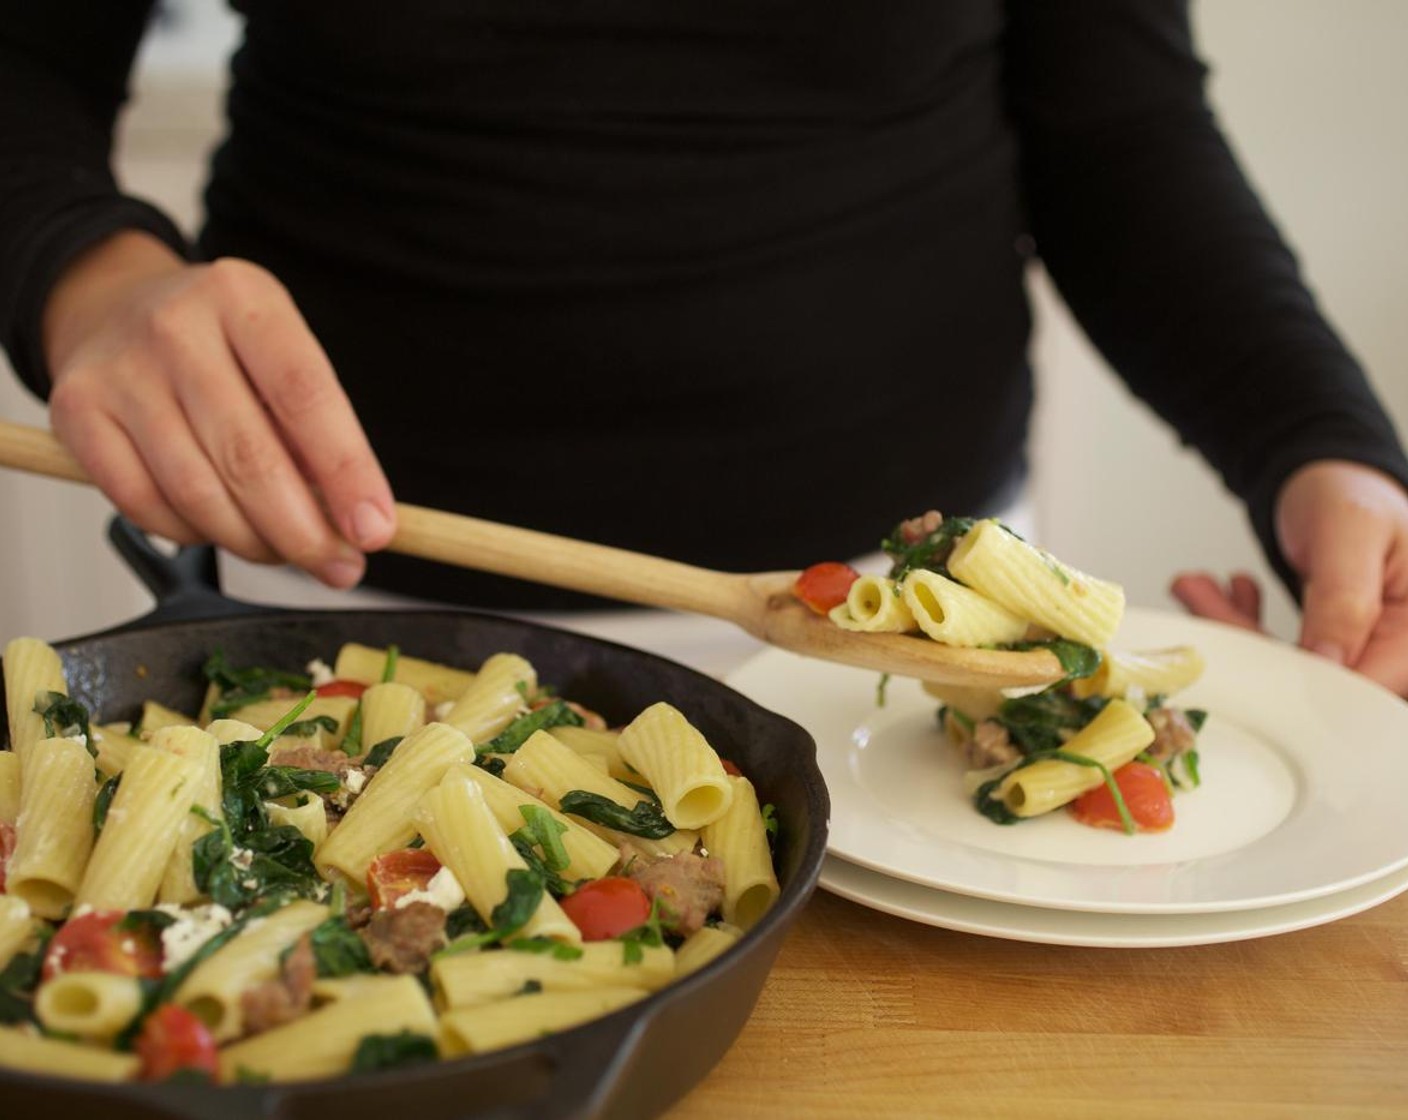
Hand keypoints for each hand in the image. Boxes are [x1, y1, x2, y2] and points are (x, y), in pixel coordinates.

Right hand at [41, 230, 395, 587]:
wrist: (113, 310)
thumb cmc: (220, 348)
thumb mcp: (279, 358)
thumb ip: (315, 432)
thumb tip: (357, 521)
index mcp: (244, 300)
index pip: (306, 396)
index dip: (347, 473)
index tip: (376, 530)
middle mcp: (176, 327)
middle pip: (249, 457)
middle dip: (304, 531)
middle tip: (340, 566)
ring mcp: (120, 370)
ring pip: (197, 493)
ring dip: (253, 543)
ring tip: (286, 552)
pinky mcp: (76, 413)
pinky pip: (144, 506)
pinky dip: (192, 535)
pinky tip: (220, 530)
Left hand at [1171, 460, 1407, 696]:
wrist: (1338, 479)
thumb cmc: (1354, 493)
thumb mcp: (1351, 531)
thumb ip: (1345, 597)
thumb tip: (1329, 659)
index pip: (1368, 684)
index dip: (1306, 684)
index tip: (1246, 659)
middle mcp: (1399, 646)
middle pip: (1324, 682)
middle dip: (1254, 648)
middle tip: (1201, 602)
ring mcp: (1364, 649)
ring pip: (1293, 668)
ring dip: (1238, 631)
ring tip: (1197, 587)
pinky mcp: (1331, 647)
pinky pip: (1284, 653)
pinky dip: (1245, 625)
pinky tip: (1226, 590)